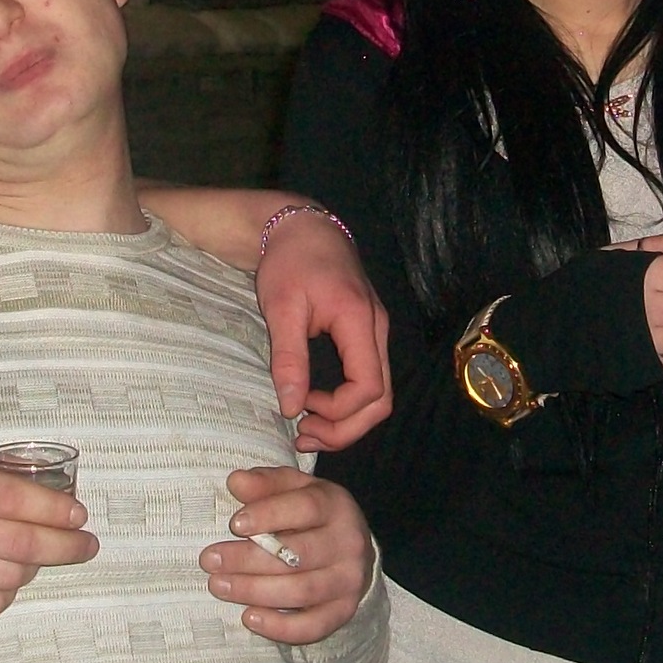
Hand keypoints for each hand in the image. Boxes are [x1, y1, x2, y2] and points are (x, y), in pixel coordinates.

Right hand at [0, 447, 96, 617]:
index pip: (15, 499)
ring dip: (38, 568)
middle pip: (22, 544)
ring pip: (11, 576)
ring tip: (44, 557)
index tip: (80, 514)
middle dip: (66, 546)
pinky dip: (9, 593)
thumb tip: (38, 481)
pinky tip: (10, 578)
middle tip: (87, 545)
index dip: (55, 509)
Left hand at [198, 466, 373, 643]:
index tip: (234, 524)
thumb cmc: (311, 515)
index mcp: (336, 505)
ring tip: (219, 586)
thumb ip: (265, 483)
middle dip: (248, 559)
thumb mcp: (293, 489)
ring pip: (301, 591)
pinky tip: (249, 617)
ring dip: (255, 591)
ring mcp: (348, 580)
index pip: (305, 508)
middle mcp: (348, 543)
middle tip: (210, 560)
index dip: (268, 515)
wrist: (352, 550)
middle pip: (297, 555)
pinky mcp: (343, 611)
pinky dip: (279, 626)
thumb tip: (235, 481)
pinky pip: (312, 626)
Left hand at [255, 208, 392, 452]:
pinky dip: (348, 402)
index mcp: (359, 322)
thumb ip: (288, 358)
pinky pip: (369, 378)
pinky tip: (319, 407)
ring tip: (309, 428)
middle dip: (346, 428)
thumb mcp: (281, 308)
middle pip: (381, 400)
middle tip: (305, 436)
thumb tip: (289, 407)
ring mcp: (376, 332)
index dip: (338, 411)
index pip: (368, 387)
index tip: (301, 408)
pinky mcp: (366, 333)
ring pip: (379, 393)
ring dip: (348, 419)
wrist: (303, 227)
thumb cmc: (290, 262)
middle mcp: (377, 330)